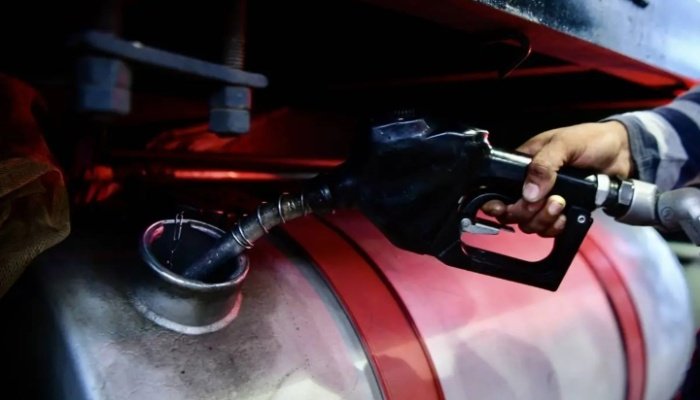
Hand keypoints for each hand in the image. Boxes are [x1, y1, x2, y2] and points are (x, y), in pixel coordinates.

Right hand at [482, 121, 633, 235]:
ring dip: (544, 219)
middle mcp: (531, 184)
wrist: (623, 153)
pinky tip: (566, 215)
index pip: (498, 188)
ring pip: (530, 223)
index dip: (497, 202)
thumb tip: (528, 192)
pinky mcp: (561, 211)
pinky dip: (556, 227)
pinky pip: (549, 228)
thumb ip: (544, 165)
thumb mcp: (565, 144)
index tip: (504, 208)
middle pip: (513, 212)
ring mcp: (545, 199)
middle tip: (549, 201)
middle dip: (528, 212)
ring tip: (561, 204)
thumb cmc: (593, 140)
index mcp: (523, 164)